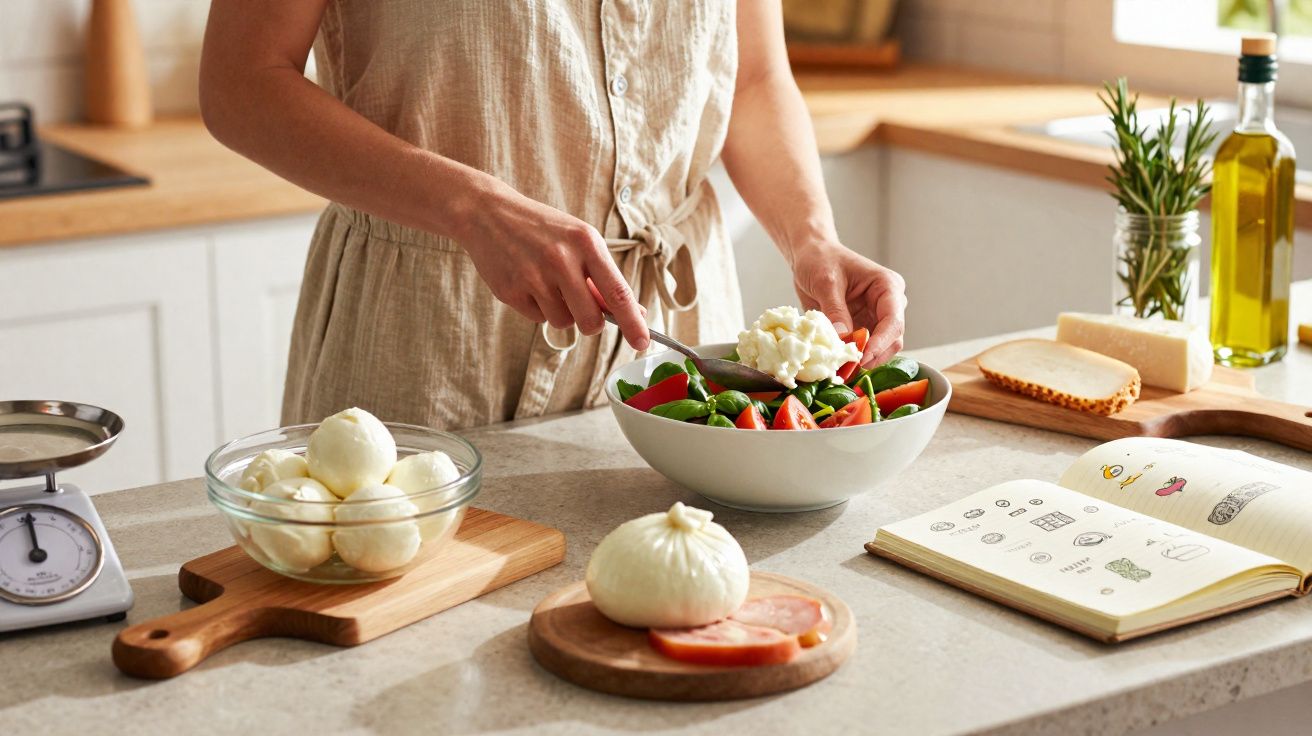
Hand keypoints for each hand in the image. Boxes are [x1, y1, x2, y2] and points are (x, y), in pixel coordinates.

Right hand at [455, 186, 649, 349]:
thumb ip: (603, 278)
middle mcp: (561, 259)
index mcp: (586, 243)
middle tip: (582, 308)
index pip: (618, 292)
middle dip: (590, 323)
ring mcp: (533, 277)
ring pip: (562, 323)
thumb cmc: (542, 229)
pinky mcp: (511, 292)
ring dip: (560, 313)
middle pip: (590, 320)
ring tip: (547, 283)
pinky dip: (537, 308)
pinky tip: (528, 283)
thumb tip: (635, 313)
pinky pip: (537, 319)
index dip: (633, 323)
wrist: (489, 214)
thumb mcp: (578, 242)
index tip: (643, 343)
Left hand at [790, 242, 906, 365]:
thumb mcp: (825, 282)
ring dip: (863, 360)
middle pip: (892, 339)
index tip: (862, 358)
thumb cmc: (820, 259)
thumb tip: (843, 340)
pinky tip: (838, 364)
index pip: (893, 320)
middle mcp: (888, 304)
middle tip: (848, 369)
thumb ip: (835, 310)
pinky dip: (853, 358)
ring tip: (842, 369)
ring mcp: (876, 317)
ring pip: (881, 348)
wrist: (811, 255)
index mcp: (887, 286)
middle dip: (873, 356)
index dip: (880, 342)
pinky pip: (863, 348)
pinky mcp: (862, 327)